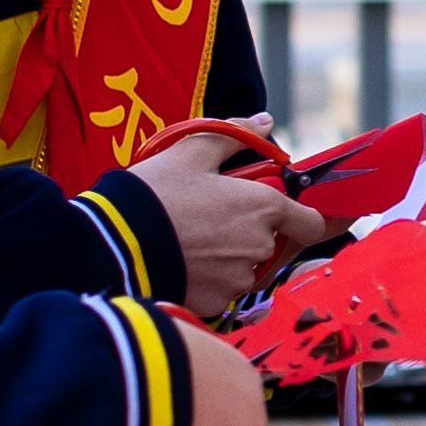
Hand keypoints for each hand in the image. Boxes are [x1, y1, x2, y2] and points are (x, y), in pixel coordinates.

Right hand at [122, 133, 329, 308]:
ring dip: (232, 254)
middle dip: (255, 231)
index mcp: (263, 208)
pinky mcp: (216, 303)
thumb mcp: (191, 151)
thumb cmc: (155, 193)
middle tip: (217, 215)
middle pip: (275, 243)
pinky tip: (185, 258)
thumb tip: (265, 122)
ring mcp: (238, 279)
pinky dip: (211, 276)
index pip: (312, 222)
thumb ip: (236, 134)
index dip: (302, 215)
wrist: (113, 243)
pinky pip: (224, 289)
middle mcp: (259, 247)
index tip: (284, 210)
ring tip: (194, 235)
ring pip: (247, 266)